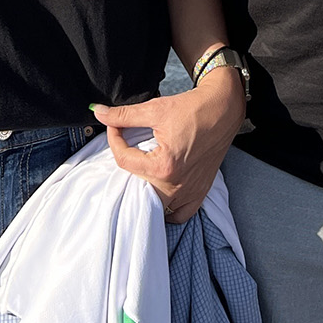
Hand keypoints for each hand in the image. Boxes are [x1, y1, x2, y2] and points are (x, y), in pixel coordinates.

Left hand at [92, 68, 245, 223]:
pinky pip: (178, 214)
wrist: (223, 109)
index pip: (124, 160)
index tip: (116, 127)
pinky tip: (160, 192)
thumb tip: (99, 113)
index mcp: (164, 166)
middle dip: (128, 165)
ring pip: (155, 206)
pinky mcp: (199, 193)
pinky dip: (167, 208)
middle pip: (136, 186)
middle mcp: (176, 185)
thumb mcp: (155, 109)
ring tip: (142, 170)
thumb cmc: (194, 109)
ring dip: (144, 191)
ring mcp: (189, 192)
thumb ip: (124, 115)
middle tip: (128, 147)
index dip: (114, 139)